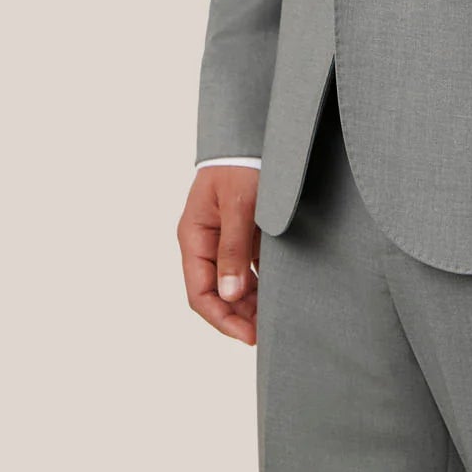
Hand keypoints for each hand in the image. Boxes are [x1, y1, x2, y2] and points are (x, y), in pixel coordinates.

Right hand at [177, 167, 261, 345]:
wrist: (254, 135)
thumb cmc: (243, 164)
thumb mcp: (240, 205)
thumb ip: (234, 249)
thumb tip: (229, 295)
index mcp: (194, 237)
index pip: (200, 293)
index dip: (222, 319)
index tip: (249, 336)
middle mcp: (206, 243)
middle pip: (217, 293)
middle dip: (239, 317)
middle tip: (267, 333)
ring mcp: (225, 239)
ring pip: (233, 284)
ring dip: (250, 304)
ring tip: (274, 321)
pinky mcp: (244, 233)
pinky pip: (248, 268)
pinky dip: (260, 285)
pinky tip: (277, 297)